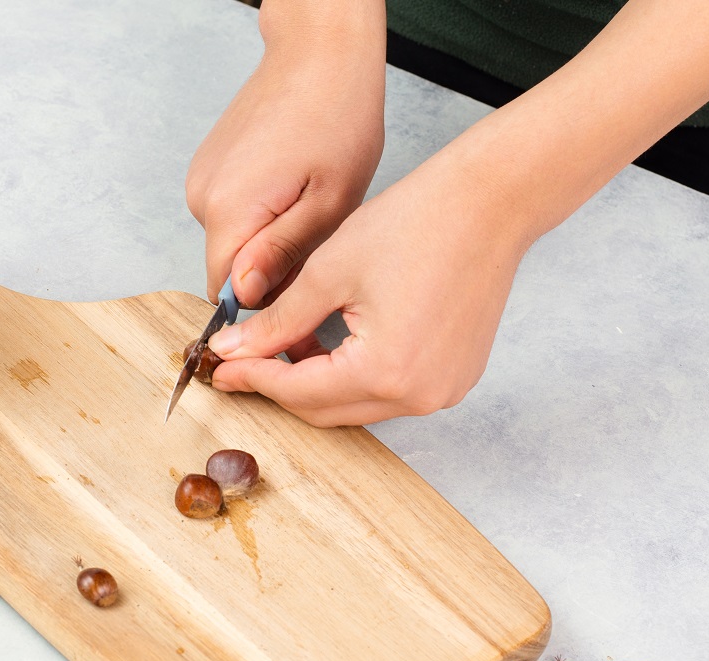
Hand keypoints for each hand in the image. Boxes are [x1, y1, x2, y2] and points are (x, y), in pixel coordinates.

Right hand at [185, 7, 385, 308]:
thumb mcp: (330, 202)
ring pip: (232, 240)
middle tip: (320, 238)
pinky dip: (259, 213)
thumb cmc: (338, 118)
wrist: (319, 53)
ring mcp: (201, 180)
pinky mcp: (208, 166)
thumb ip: (284, 255)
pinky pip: (231, 212)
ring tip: (308, 203)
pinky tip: (290, 185)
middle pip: (229, 268)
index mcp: (230, 211)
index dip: (267, 303)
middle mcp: (201, 198)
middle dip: (271, 270)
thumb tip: (247, 297)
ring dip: (267, 239)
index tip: (305, 287)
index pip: (228, 294)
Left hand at [205, 150, 530, 425]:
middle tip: (240, 362)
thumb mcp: (328, 272)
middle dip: (279, 386)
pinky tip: (326, 347)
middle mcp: (419, 395)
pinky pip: (388, 392)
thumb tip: (231, 351)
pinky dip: (351, 377)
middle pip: (326, 409)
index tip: (218, 367)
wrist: (490, 203)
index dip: (253, 378)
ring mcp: (443, 391)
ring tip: (281, 346)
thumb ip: (276, 322)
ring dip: (314, 383)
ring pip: (355, 404)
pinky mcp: (455, 377)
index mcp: (386, 371)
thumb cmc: (415, 224)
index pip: (298, 392)